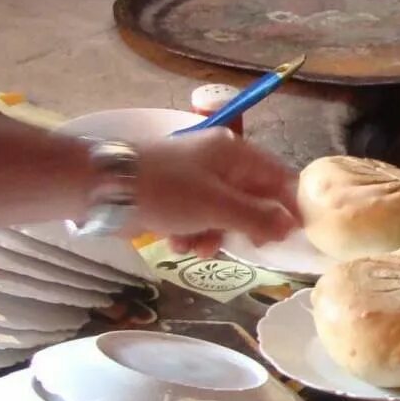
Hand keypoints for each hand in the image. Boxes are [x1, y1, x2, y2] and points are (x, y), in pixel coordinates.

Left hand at [133, 132, 300, 256]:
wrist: (102, 190)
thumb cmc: (166, 192)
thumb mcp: (217, 207)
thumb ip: (257, 217)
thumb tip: (290, 226)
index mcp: (235, 153)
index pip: (279, 177)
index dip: (290, 206)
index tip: (297, 235)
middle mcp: (220, 162)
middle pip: (252, 199)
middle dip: (245, 226)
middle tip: (246, 247)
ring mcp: (196, 179)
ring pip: (225, 214)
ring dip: (215, 235)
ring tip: (197, 246)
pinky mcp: (176, 196)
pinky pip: (199, 218)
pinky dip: (193, 233)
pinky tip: (176, 241)